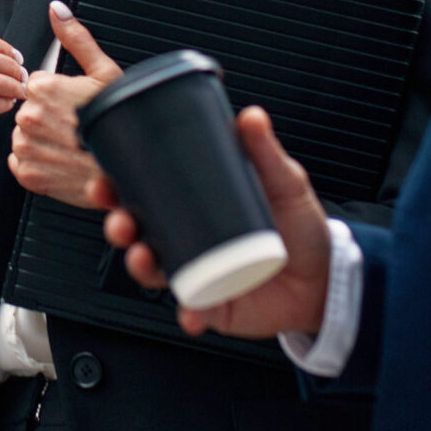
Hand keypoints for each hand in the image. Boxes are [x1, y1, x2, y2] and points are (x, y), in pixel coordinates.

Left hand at [8, 2, 120, 208]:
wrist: (133, 170)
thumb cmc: (123, 122)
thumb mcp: (105, 72)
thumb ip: (76, 38)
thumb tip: (56, 9)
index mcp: (44, 87)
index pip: (38, 85)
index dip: (60, 95)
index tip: (77, 107)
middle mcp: (29, 117)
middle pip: (30, 110)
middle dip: (50, 117)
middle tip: (78, 129)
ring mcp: (27, 148)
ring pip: (25, 136)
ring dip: (42, 141)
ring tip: (73, 147)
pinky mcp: (28, 176)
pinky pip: (22, 164)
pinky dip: (39, 164)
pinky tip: (63, 163)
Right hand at [97, 106, 331, 339]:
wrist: (327, 279)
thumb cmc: (301, 229)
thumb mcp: (285, 183)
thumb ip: (266, 152)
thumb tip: (251, 116)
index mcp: (196, 206)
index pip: (147, 193)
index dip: (117, 187)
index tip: (103, 179)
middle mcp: (189, 240)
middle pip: (138, 233)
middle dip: (119, 226)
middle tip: (120, 219)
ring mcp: (197, 274)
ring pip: (154, 271)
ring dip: (139, 265)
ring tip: (143, 255)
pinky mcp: (213, 306)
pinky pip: (191, 311)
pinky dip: (188, 313)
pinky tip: (191, 311)